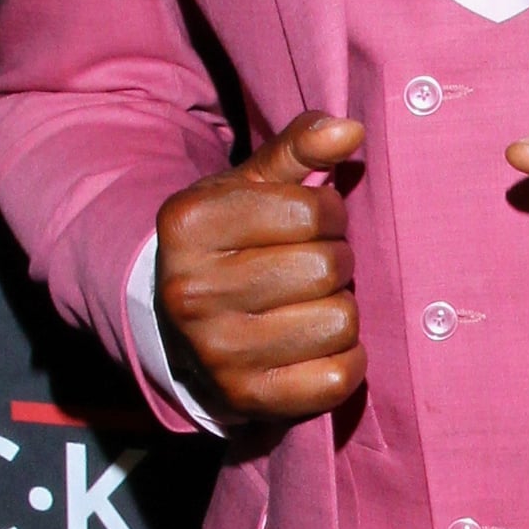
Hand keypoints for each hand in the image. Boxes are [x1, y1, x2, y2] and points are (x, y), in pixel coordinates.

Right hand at [154, 113, 366, 422]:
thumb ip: (299, 147)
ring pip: (339, 322)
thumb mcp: (252, 185)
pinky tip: (319, 344)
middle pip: (327, 268)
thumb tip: (350, 130)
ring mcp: (216, 351)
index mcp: (191, 224)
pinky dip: (345, 361)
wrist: (178, 326)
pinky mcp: (245, 399)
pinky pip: (337, 380)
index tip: (316, 223)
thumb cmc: (230, 242)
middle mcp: (193, 291)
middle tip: (315, 266)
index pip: (312, 211)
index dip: (330, 214)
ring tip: (312, 303)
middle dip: (336, 261)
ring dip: (340, 310)